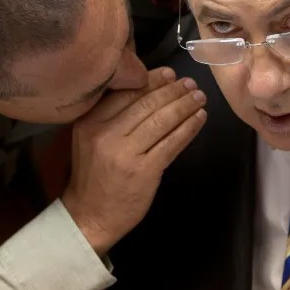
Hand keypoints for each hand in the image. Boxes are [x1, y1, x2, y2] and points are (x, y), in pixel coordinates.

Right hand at [61, 67, 206, 255]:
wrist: (90, 216)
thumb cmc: (94, 175)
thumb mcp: (90, 139)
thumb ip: (111, 115)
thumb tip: (147, 88)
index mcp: (90, 122)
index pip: (126, 93)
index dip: (151, 80)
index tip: (169, 74)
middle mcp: (106, 133)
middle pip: (146, 103)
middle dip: (173, 90)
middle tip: (191, 83)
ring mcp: (126, 153)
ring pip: (162, 120)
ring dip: (185, 105)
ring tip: (199, 97)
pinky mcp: (145, 170)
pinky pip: (172, 142)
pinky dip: (189, 128)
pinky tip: (199, 119)